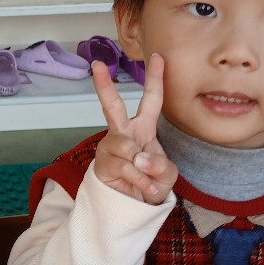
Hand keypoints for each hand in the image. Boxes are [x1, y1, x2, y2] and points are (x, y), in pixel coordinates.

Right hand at [90, 53, 176, 204]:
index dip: (155, 78)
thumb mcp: (167, 174)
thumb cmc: (151, 183)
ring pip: (128, 149)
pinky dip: (139, 181)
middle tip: (96, 66)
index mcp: (143, 128)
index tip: (158, 57)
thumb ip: (160, 164)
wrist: (134, 207)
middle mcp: (123, 133)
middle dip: (104, 86)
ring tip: (149, 183)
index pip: (151, 100)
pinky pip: (125, 168)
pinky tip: (143, 190)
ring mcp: (110, 148)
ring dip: (144, 170)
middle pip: (113, 107)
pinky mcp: (102, 165)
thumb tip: (139, 158)